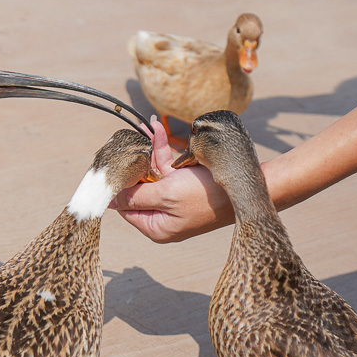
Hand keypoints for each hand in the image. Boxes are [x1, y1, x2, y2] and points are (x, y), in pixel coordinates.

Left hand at [111, 118, 234, 242]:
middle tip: (126, 143)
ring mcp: (174, 200)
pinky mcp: (185, 185)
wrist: (245, 185)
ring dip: (149, 151)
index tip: (111, 166)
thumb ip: (136, 197)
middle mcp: (164, 215)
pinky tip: (156, 131)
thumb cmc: (206, 195)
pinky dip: (161, 149)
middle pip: (138, 189)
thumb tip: (110, 201)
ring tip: (146, 129)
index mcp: (156, 227)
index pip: (125, 208)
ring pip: (152, 173)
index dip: (118, 187)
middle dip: (134, 163)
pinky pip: (167, 166)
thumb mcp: (165, 196)